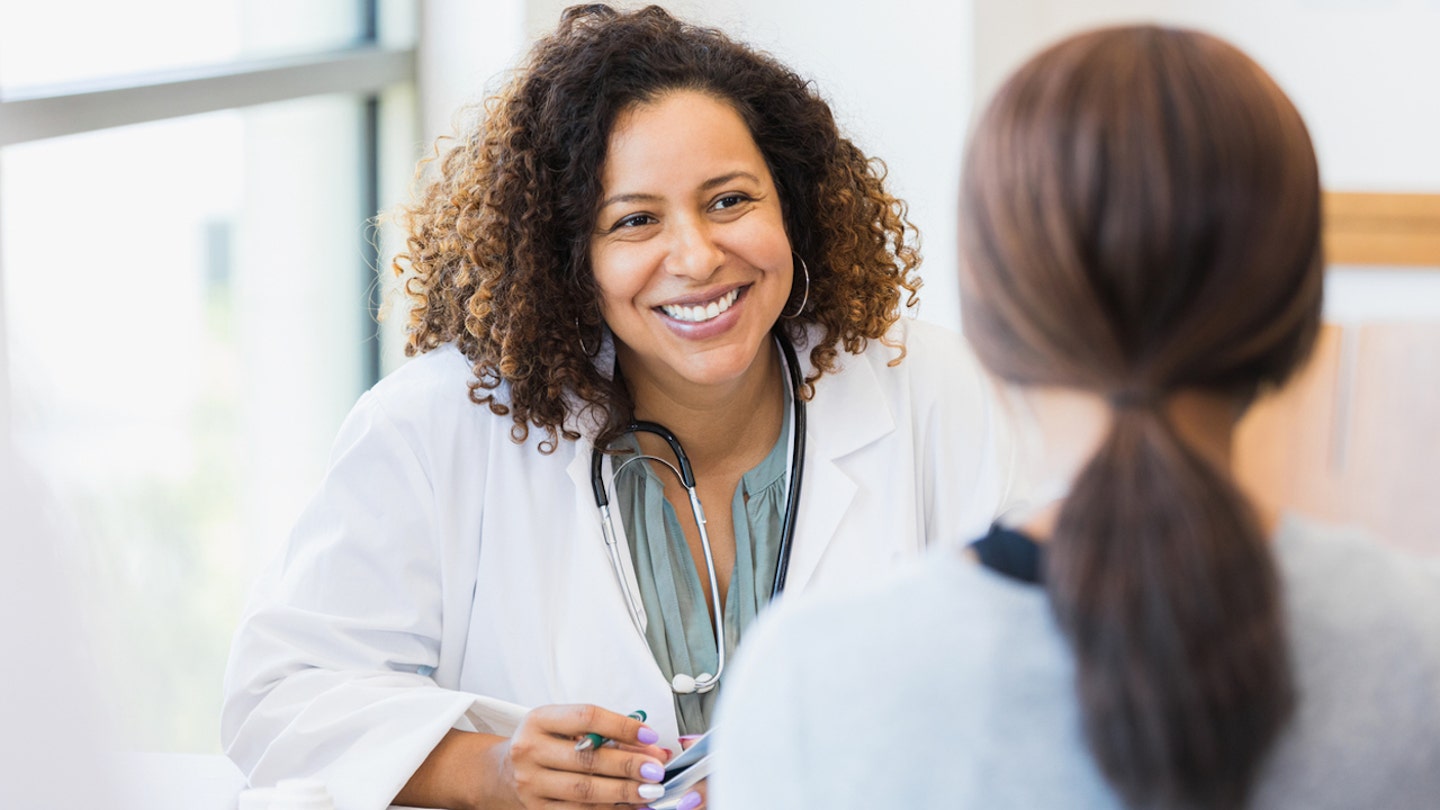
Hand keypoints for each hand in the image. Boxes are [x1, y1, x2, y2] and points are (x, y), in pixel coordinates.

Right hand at [497, 704, 668, 808]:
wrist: (504, 772)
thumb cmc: (544, 743)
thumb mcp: (563, 726)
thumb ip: (604, 733)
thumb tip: (651, 746)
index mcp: (538, 720)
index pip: (586, 718)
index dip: (622, 726)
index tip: (650, 736)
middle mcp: (530, 750)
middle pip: (587, 758)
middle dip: (629, 765)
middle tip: (657, 769)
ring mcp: (531, 784)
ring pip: (585, 790)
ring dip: (624, 791)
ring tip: (651, 791)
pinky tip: (630, 806)